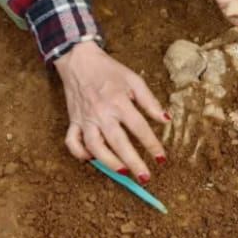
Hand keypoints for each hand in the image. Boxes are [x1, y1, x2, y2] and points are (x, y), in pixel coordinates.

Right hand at [55, 40, 167, 182]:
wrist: (79, 61)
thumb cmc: (110, 71)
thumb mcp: (134, 81)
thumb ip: (150, 101)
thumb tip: (165, 119)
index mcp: (118, 101)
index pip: (138, 127)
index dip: (151, 144)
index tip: (161, 158)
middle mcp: (101, 113)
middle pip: (118, 142)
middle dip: (133, 162)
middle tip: (145, 177)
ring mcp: (85, 119)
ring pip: (95, 147)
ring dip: (109, 162)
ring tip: (123, 171)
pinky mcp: (73, 121)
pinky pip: (72, 143)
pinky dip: (80, 154)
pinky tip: (92, 159)